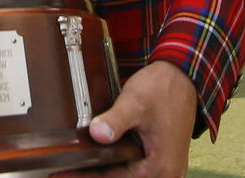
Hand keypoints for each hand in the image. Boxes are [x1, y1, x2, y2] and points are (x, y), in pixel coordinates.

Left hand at [54, 61, 197, 177]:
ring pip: (130, 177)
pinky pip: (137, 171)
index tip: (61, 173)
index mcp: (159, 167)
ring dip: (106, 173)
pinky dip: (118, 167)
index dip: (85, 176)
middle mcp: (166, 174)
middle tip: (65, 171)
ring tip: (79, 166)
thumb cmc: (162, 88)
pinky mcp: (163, 161)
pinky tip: (100, 160)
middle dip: (94, 176)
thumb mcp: (135, 102)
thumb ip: (116, 120)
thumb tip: (97, 134)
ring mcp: (166, 169)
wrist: (183, 77)